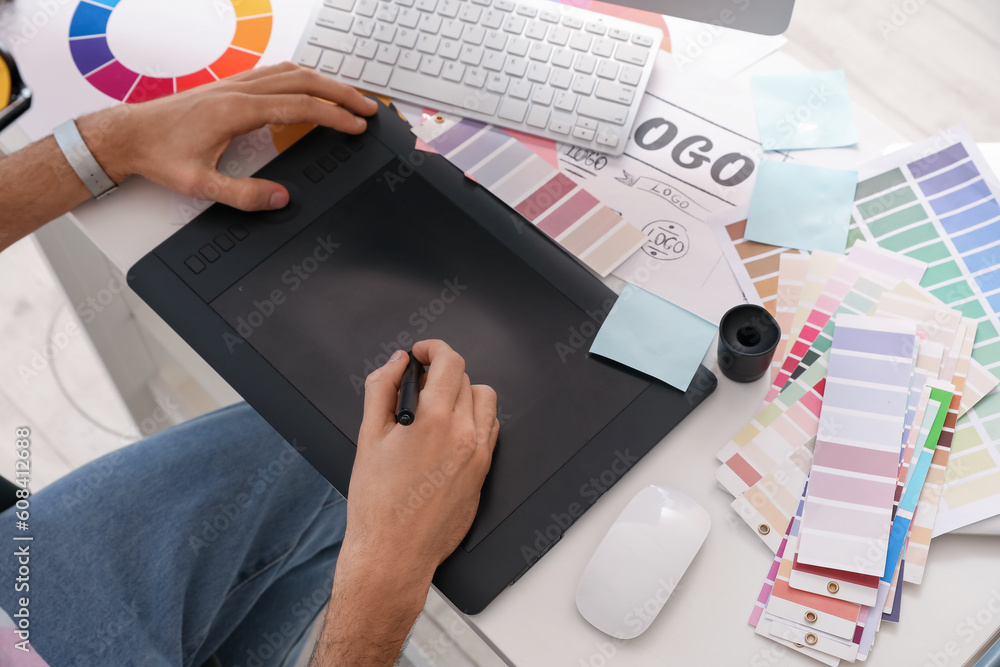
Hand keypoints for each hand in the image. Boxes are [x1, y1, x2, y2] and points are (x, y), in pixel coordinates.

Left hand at [76, 62, 377, 210]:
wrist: (130, 135)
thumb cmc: (161, 156)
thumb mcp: (201, 185)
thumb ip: (244, 195)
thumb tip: (281, 197)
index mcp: (238, 111)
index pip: (301, 107)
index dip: (335, 116)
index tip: (357, 126)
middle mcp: (239, 90)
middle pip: (304, 81)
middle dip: (341, 94)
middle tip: (368, 108)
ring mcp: (234, 84)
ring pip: (291, 72)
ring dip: (324, 82)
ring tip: (348, 97)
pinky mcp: (229, 86)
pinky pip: (275, 73)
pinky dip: (301, 78)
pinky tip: (309, 87)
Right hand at [311, 340, 497, 665]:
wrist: (394, 554)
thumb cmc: (377, 503)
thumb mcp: (368, 437)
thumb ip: (381, 389)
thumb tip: (397, 362)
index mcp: (437, 421)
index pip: (451, 362)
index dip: (434, 349)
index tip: (422, 353)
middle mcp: (466, 435)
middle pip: (466, 380)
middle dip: (441, 374)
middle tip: (416, 386)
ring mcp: (479, 456)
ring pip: (485, 402)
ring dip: (462, 395)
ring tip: (434, 410)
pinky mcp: (484, 474)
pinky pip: (489, 431)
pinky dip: (473, 421)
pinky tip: (448, 434)